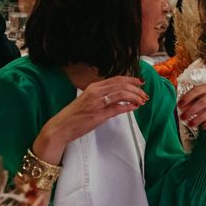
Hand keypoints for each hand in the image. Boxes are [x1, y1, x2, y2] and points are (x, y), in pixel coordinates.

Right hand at [34, 76, 148, 164]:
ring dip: (135, 97)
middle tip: (144, 94)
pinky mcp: (99, 114)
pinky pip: (117, 108)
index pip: (117, 79)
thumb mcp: (90, 101)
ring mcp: (97, 102)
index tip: (141, 83)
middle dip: (136, 89)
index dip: (131, 80)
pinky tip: (134, 107)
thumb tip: (122, 98)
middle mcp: (96, 92)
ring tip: (142, 101)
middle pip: (122, 85)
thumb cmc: (75, 115)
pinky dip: (128, 107)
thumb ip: (105, 97)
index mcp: (94, 87)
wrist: (61, 126)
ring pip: (122, 94)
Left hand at [177, 84, 205, 141]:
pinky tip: (203, 127)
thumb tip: (181, 106)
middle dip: (191, 110)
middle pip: (203, 101)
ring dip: (199, 118)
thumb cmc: (205, 108)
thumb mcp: (196, 104)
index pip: (198, 90)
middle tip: (183, 117)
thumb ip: (189, 103)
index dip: (188, 97)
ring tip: (190, 124)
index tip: (179, 105)